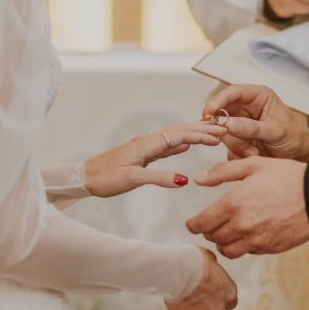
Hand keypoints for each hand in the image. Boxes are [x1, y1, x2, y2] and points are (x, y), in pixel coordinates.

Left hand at [82, 123, 224, 196]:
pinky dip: (180, 144)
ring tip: (212, 134)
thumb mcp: (133, 179)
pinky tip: (187, 145)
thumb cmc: (105, 178)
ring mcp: (144, 147)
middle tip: (224, 130)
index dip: (201, 135)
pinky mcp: (142, 154)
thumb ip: (159, 177)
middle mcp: (147, 141)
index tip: (221, 135)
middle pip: (179, 131)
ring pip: (174, 137)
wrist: (84, 178)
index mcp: (146, 144)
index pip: (180, 135)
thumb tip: (185, 179)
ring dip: (193, 135)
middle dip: (202, 130)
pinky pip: (166, 146)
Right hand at [166, 248, 238, 309]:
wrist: (178, 269)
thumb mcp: (209, 258)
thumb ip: (213, 268)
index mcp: (229, 293)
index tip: (211, 293)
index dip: (221, 299)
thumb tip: (211, 266)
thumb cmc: (194, 259)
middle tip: (195, 296)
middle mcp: (219, 308)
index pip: (231, 303)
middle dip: (207, 308)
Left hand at [188, 157, 308, 258]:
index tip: (192, 223)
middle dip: (209, 230)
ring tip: (229, 231)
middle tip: (213, 223)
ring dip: (224, 241)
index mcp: (234, 203)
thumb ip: (222, 172)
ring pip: (228, 249)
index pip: (201, 223)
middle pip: (213, 237)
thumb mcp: (253, 165)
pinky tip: (249, 233)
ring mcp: (255, 239)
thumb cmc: (288, 177)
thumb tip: (199, 179)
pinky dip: (243, 245)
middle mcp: (242, 225)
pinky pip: (247, 252)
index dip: (193, 224)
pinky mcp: (269, 248)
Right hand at [202, 85, 308, 162]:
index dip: (218, 100)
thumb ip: (251, 128)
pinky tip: (253, 154)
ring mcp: (241, 123)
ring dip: (236, 144)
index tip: (209, 112)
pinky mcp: (238, 138)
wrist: (300, 154)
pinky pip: (228, 144)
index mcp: (258, 96)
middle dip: (226, 129)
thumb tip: (228, 124)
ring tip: (254, 151)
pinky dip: (238, 152)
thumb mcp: (275, 132)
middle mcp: (246, 107)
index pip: (233, 92)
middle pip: (222, 112)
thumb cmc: (294, 137)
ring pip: (224, 131)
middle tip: (229, 138)